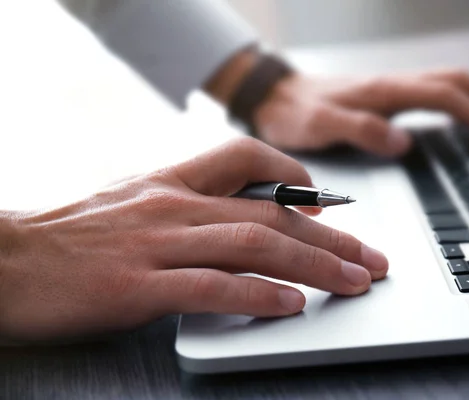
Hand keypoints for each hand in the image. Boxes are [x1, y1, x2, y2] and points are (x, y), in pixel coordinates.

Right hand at [0, 138, 387, 341]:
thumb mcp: (134, 204)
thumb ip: (187, 206)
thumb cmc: (72, 238)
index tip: (325, 201)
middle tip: (370, 256)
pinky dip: (258, 295)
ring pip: (252, 245)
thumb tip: (239, 219)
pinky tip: (292, 305)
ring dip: (312, 264)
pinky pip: (211, 286)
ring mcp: (156, 245)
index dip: (293, 174)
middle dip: (330, 236)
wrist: (5, 262)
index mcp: (169, 183)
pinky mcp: (136, 287)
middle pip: (268, 212)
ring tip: (353, 281)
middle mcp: (171, 206)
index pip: (245, 157)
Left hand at [255, 68, 468, 155]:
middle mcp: (392, 84)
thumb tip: (404, 142)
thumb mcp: (321, 126)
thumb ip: (362, 131)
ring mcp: (390, 88)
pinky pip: (433, 93)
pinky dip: (459, 103)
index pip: (446, 97)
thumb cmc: (293, 114)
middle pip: (459, 82)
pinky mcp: (384, 96)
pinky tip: (462, 118)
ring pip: (449, 83)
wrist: (273, 97)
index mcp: (384, 92)